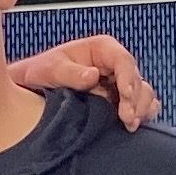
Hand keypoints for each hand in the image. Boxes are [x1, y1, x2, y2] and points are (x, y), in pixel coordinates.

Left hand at [6, 35, 159, 127]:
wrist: (33, 90)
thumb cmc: (41, 73)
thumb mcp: (50, 69)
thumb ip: (70, 73)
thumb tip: (93, 76)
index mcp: (101, 49)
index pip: (122, 60)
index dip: (128, 77)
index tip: (125, 95)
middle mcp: (113, 65)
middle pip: (136, 79)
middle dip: (135, 99)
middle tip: (127, 117)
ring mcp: (118, 83)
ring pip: (142, 93)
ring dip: (140, 108)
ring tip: (129, 124)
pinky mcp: (119, 100)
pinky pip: (140, 106)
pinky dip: (141, 114)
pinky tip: (132, 125)